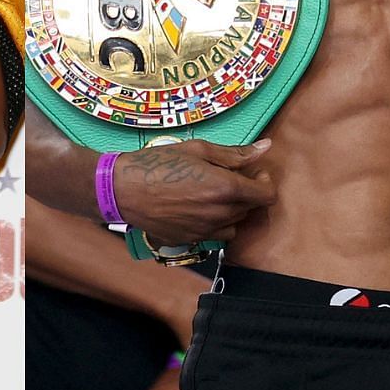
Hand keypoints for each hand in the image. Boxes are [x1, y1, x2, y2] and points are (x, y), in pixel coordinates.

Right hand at [112, 139, 276, 245]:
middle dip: (246, 192)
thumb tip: (265, 148)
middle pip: (250, 209)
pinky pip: (214, 235)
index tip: (254, 172)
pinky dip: (213, 222)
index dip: (265, 182)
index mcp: (225, 189)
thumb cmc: (159, 163)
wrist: (123, 190)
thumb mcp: (199, 150)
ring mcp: (205, 231)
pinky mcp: (191, 240)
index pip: (266, 195)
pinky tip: (195, 206)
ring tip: (210, 193)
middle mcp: (219, 214)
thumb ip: (235, 153)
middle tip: (226, 176)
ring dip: (231, 210)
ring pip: (234, 224)